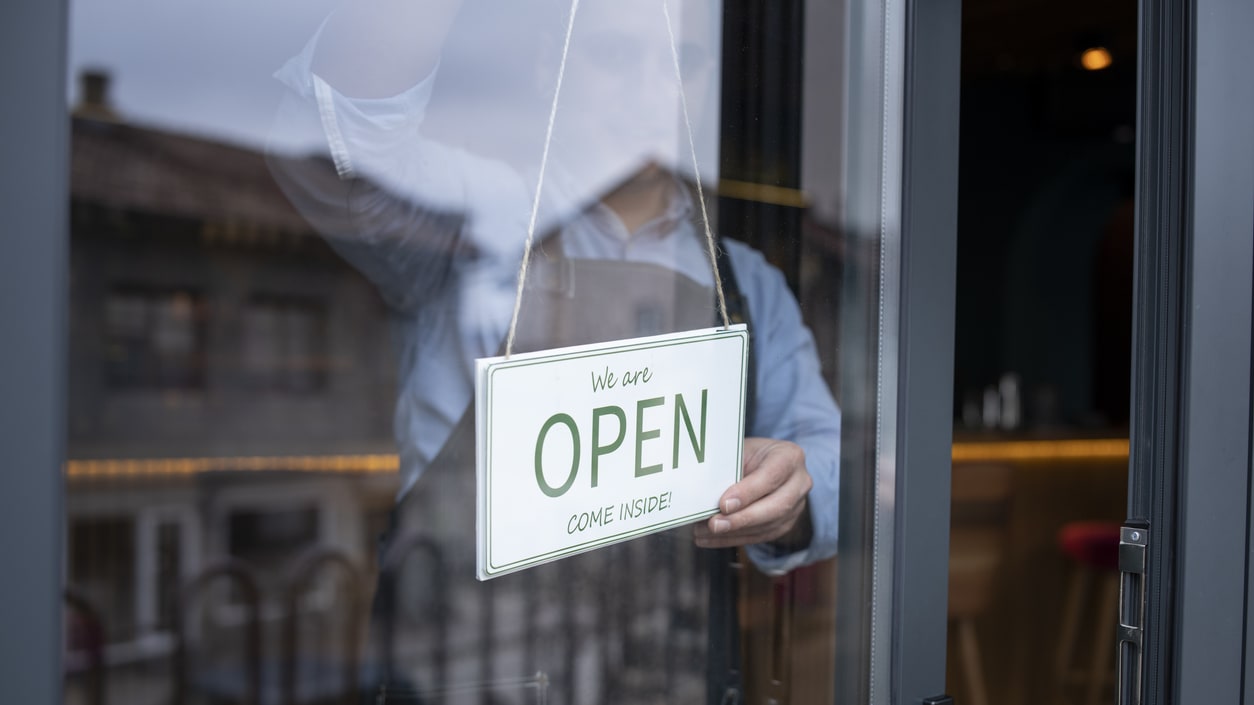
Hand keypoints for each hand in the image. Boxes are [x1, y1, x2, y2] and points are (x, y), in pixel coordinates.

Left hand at [693, 437, 812, 548]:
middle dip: (741, 519)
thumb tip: (703, 490)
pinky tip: (712, 538)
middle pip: (775, 506)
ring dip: (733, 532)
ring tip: (705, 532)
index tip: (724, 504)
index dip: (748, 492)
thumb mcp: (741, 451)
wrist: (765, 464)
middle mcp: (799, 483)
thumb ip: (729, 467)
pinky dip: (733, 539)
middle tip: (714, 524)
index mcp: (790, 457)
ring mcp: (796, 506)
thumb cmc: (750, 455)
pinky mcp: (785, 524)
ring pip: (767, 525)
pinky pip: (760, 536)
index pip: (771, 476)